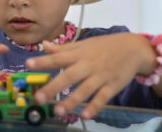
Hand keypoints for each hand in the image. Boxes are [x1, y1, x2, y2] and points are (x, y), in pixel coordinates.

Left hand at [26, 33, 155, 118]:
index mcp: (78, 54)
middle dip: (53, 87)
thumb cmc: (103, 46)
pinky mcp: (112, 86)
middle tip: (39, 98)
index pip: (58, 57)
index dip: (43, 61)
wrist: (133, 48)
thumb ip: (63, 48)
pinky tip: (84, 116)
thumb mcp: (82, 44)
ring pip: (84, 90)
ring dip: (71, 101)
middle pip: (69, 76)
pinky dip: (94, 107)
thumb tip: (43, 45)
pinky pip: (102, 98)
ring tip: (58, 111)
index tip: (28, 65)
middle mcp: (87, 65)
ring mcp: (100, 76)